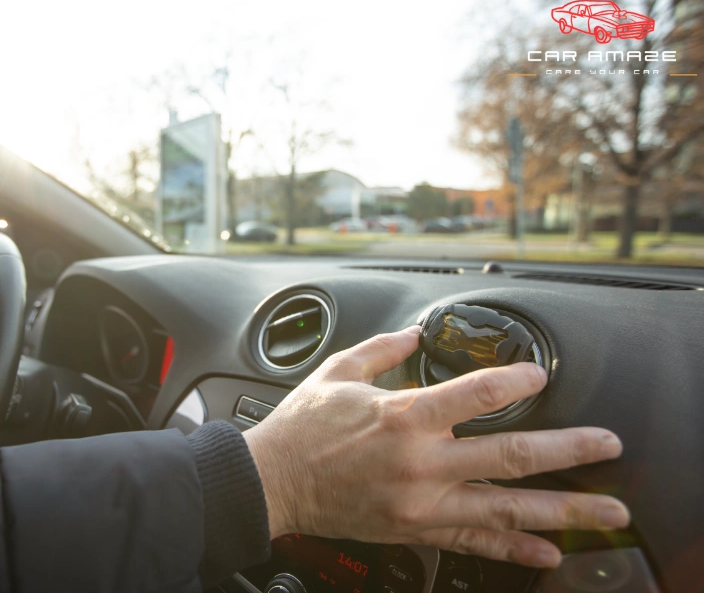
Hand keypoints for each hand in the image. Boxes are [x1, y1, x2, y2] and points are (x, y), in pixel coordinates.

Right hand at [243, 325, 628, 568]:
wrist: (274, 482)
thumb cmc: (302, 428)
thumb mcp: (339, 371)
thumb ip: (383, 347)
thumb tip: (413, 331)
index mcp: (403, 416)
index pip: (478, 393)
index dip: (518, 380)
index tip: (540, 377)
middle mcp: (420, 462)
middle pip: (511, 456)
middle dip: (569, 451)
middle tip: (608, 446)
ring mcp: (421, 502)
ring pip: (505, 507)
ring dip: (563, 510)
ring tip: (605, 513)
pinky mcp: (414, 529)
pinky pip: (472, 544)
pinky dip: (513, 549)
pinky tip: (548, 552)